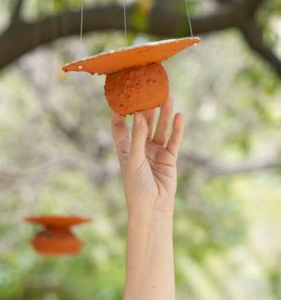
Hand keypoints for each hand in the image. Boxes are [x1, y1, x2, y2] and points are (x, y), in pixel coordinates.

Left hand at [110, 96, 184, 218]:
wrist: (152, 208)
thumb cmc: (136, 187)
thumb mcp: (133, 160)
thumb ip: (138, 138)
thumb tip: (140, 116)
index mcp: (125, 149)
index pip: (120, 127)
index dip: (120, 113)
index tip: (121, 97)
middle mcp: (140, 149)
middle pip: (143, 124)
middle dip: (147, 109)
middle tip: (150, 91)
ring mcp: (155, 153)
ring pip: (160, 129)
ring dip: (164, 115)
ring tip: (168, 97)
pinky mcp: (169, 159)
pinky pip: (173, 140)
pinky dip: (177, 129)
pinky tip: (179, 116)